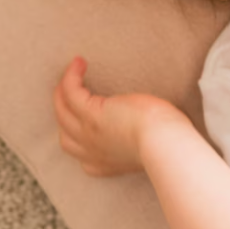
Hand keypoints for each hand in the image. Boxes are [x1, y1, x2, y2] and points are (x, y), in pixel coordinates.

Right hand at [53, 56, 189, 176]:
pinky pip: (70, 92)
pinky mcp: (92, 114)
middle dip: (64, 112)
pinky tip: (79, 64)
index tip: (85, 122)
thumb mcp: (148, 145)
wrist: (166, 144)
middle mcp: (91, 153)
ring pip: (62, 111)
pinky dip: (71, 77)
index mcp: (105, 165)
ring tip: (74, 72)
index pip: (81, 155)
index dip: (78, 137)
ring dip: (63, 91)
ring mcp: (88, 133)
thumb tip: (150, 123)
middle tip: (71, 92)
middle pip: (65, 134)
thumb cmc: (167, 142)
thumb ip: (140, 140)